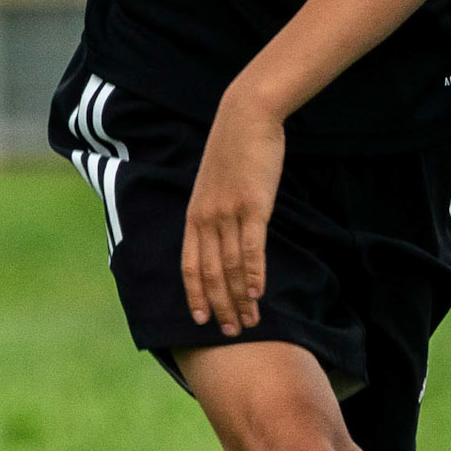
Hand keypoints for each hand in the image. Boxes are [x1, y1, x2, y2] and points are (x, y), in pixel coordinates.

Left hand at [180, 87, 286, 334]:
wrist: (246, 117)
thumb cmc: (235, 149)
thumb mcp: (215, 183)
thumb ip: (216, 211)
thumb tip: (223, 234)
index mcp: (194, 215)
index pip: (190, 266)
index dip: (195, 295)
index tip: (201, 321)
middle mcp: (206, 219)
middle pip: (211, 274)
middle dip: (220, 306)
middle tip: (232, 333)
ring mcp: (228, 214)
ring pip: (231, 268)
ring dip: (241, 299)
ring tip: (251, 321)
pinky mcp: (254, 206)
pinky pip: (252, 249)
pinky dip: (255, 275)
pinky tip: (260, 294)